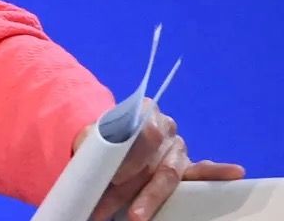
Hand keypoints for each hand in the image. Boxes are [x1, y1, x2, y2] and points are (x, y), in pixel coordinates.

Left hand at [78, 98, 243, 220]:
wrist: (106, 141)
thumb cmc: (100, 141)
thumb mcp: (94, 139)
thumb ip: (99, 152)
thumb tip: (91, 178)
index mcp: (142, 113)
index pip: (143, 134)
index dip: (130, 158)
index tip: (115, 179)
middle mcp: (164, 127)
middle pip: (155, 160)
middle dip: (136, 189)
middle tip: (125, 211)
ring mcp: (177, 148)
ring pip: (169, 174)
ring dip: (151, 197)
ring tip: (137, 216)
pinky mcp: (185, 167)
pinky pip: (201, 171)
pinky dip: (217, 173)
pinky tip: (234, 173)